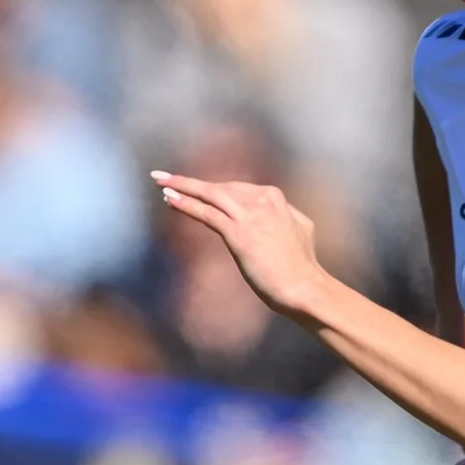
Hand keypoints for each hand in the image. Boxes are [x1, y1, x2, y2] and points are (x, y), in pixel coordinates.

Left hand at [149, 172, 326, 323]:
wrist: (304, 287)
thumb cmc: (302, 267)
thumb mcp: (300, 230)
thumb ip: (287, 216)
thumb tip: (282, 214)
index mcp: (275, 197)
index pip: (237, 189)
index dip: (213, 190)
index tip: (195, 189)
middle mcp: (262, 199)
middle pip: (220, 188)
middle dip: (190, 182)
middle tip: (165, 177)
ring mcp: (249, 214)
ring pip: (209, 194)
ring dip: (181, 185)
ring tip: (159, 180)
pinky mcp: (238, 232)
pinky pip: (206, 213)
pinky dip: (186, 204)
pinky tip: (169, 199)